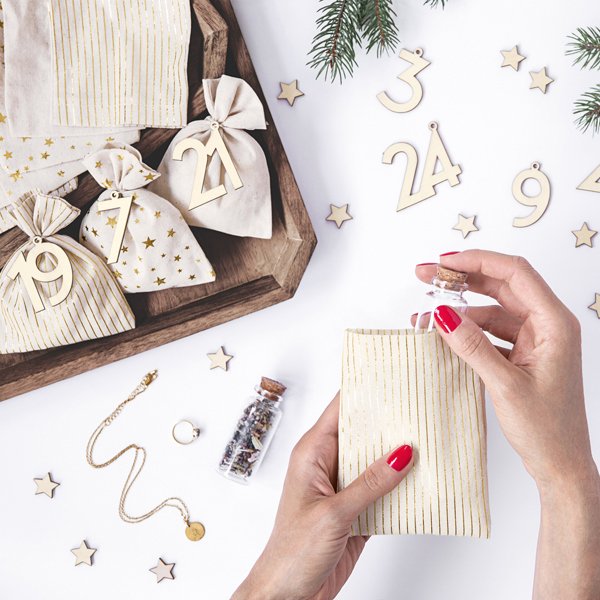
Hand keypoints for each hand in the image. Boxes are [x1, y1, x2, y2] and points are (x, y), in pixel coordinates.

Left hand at [232, 394, 413, 599]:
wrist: (289, 595)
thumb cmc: (292, 552)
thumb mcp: (334, 513)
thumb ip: (370, 484)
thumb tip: (402, 453)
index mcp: (312, 453)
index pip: (339, 410)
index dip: (361, 391)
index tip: (387, 375)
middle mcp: (327, 464)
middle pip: (361, 432)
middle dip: (387, 420)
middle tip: (418, 405)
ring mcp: (343, 486)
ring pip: (375, 459)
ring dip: (397, 452)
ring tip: (428, 435)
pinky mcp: (356, 508)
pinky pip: (382, 487)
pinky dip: (400, 483)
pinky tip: (422, 476)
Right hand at [415, 250, 599, 598]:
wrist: (559, 465)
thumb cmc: (548, 430)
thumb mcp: (504, 385)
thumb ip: (472, 346)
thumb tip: (442, 314)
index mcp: (554, 324)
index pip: (515, 273)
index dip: (477, 261)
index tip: (445, 261)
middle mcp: (546, 325)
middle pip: (501, 285)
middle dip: (462, 277)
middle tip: (427, 274)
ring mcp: (534, 339)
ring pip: (492, 307)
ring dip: (460, 305)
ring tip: (427, 307)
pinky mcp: (521, 353)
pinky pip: (490, 330)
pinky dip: (466, 328)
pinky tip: (443, 331)